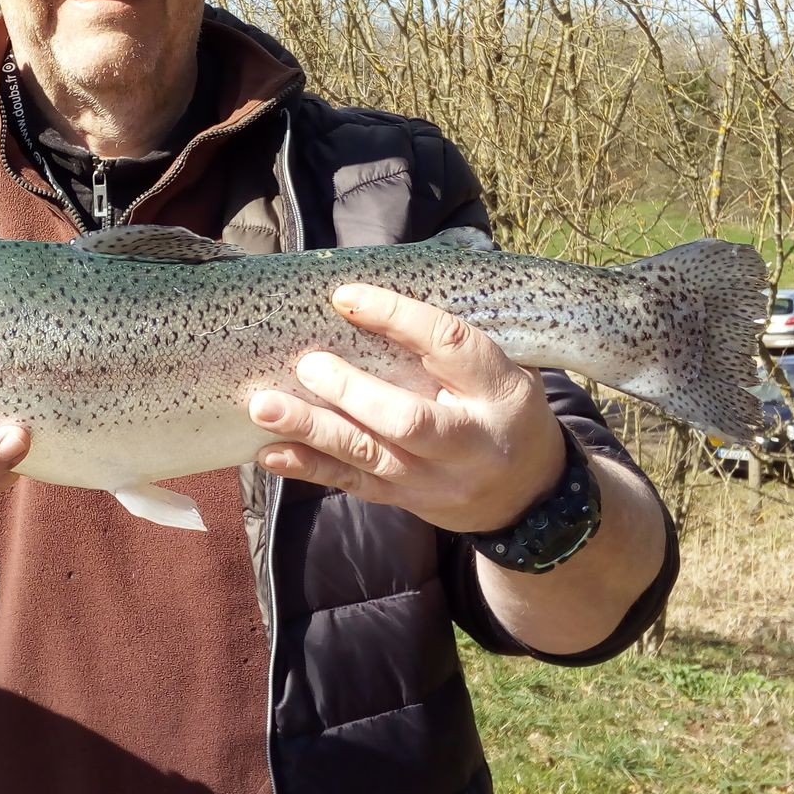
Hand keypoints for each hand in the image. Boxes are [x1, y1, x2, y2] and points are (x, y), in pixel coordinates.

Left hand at [247, 284, 562, 533]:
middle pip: (408, 419)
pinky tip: (271, 453)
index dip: (399, 318)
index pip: (450, 346)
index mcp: (499, 389)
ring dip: (313, 430)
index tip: (346, 297)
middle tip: (306, 364)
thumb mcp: (502, 369)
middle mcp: (470, 440)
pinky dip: (310, 468)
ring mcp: (436, 478)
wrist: (529, 494)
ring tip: (264, 407)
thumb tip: (372, 293)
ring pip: (370, 456)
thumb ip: (450, 342)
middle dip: (351, 391)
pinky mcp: (408, 499)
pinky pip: (354, 485)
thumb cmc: (501, 408)